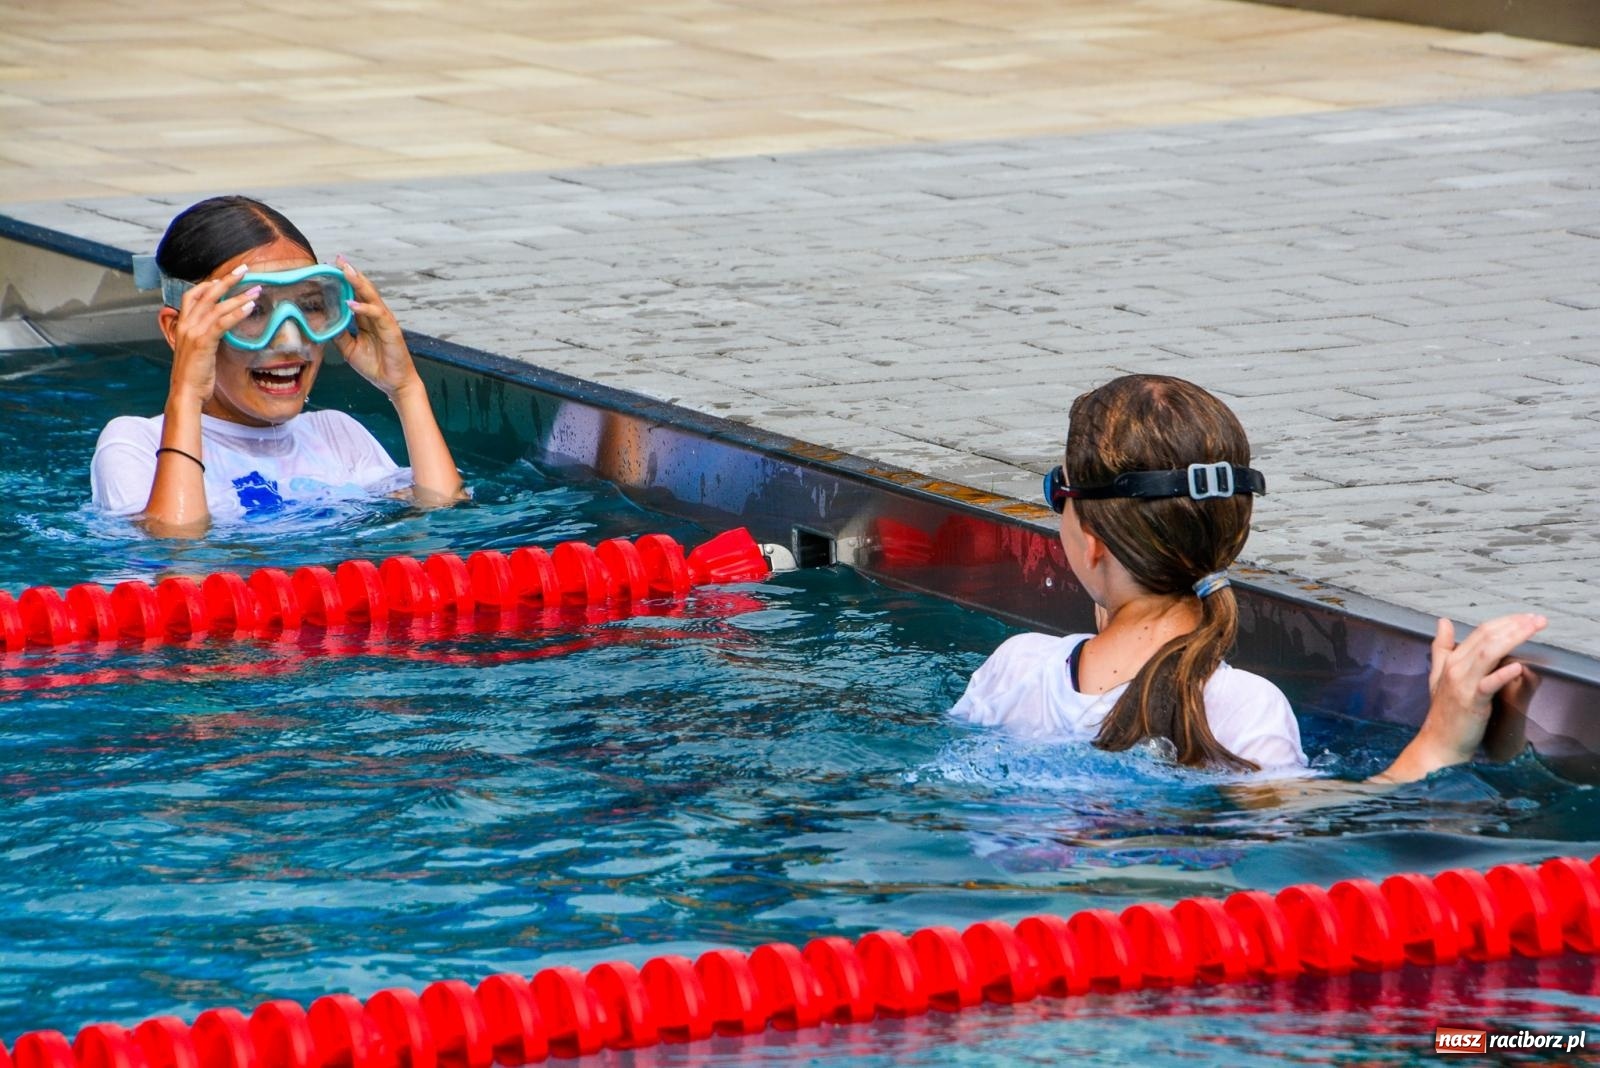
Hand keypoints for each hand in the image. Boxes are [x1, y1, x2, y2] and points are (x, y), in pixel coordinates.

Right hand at [162, 265, 258, 405]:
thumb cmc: (194, 375)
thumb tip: (217, 331)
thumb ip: (204, 338)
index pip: (192, 296)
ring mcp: (193, 332)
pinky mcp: (203, 342)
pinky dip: (237, 313)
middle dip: (226, 280)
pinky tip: (250, 307)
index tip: (223, 278)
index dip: (207, 284)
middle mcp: (186, 324)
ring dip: (238, 295)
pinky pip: (222, 322)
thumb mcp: (197, 352)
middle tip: (244, 269)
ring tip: (256, 290)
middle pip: (206, 293)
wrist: (186, 392)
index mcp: (182, 325)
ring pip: (217, 306)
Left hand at [332, 257, 422, 399]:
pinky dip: (364, 307)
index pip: (355, 294)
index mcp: (367, 319)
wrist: (394, 384)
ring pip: (371, 296)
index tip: (329, 268)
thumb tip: (324, 322)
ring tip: (345, 270)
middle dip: (350, 273)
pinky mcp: (391, 329)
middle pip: (363, 289)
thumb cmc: (375, 366)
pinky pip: (377, 314)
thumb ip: (339, 334)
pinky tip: (351, 303)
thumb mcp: (349, 349)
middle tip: (337, 259)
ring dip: (358, 282)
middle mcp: (376, 315)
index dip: (344, 281)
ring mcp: (385, 321)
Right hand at [1376, 613, 1546, 782]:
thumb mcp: (1438, 675)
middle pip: (1486, 637)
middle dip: (1515, 625)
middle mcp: (1455, 668)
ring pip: (1488, 653)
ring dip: (1513, 638)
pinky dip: (1502, 674)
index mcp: (1452, 660)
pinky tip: (1518, 667)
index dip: (1506, 621)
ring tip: (1533, 630)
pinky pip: (1487, 684)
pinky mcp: (1471, 702)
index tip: (1527, 617)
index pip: (1481, 631)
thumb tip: (1443, 622)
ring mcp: (1462, 684)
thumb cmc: (1444, 713)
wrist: (1439, 743)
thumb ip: (1441, 647)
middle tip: (1539, 619)